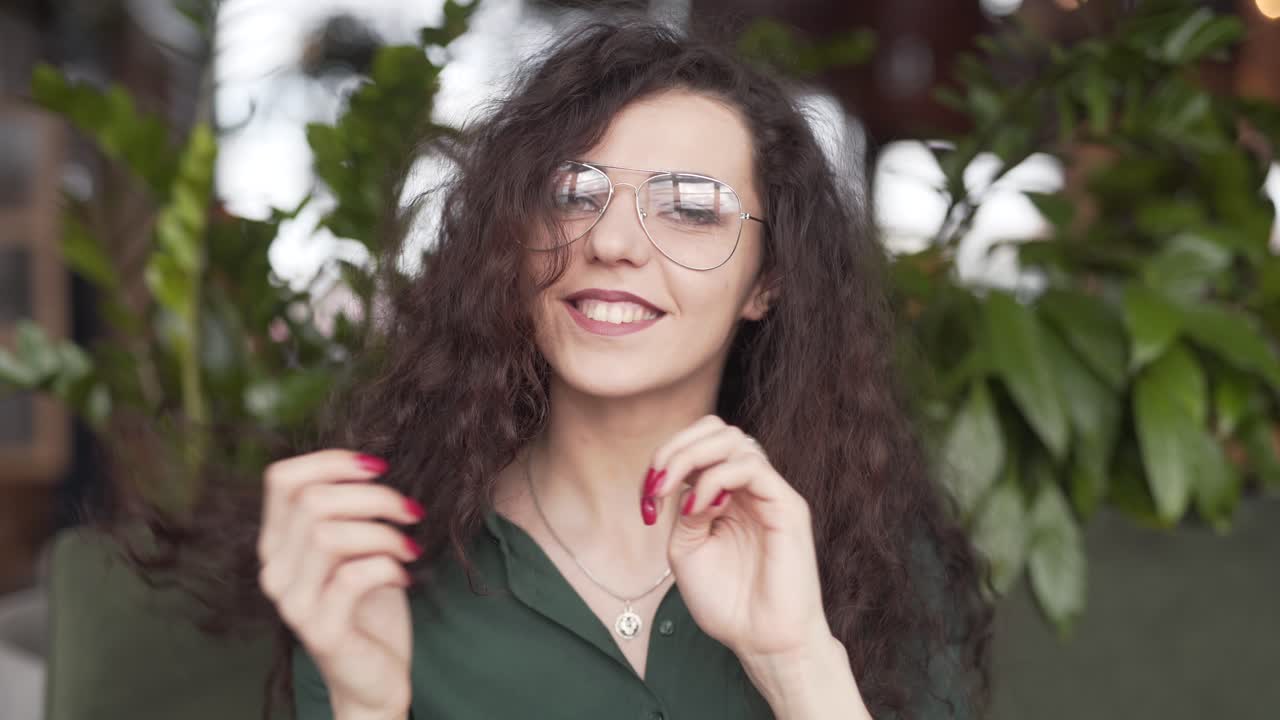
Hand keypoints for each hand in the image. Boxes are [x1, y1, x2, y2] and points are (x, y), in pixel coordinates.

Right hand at [257, 450, 423, 719]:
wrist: (374, 676)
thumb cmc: (369, 605)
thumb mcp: (357, 547)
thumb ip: (348, 511)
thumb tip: (372, 462)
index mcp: (278, 542)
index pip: (283, 478)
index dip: (332, 461)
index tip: (379, 468)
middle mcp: (274, 570)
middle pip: (313, 501)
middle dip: (374, 497)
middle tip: (410, 513)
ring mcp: (292, 602)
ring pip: (329, 535)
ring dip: (383, 533)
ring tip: (408, 548)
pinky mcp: (320, 630)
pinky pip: (352, 577)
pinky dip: (388, 567)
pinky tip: (405, 576)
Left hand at [645, 416, 832, 660]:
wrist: (761, 641)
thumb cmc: (727, 601)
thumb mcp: (686, 549)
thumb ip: (683, 509)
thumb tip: (686, 483)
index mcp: (728, 493)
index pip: (701, 443)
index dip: (668, 455)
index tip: (647, 494)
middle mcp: (750, 487)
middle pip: (718, 430)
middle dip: (677, 447)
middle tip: (656, 484)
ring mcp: (770, 493)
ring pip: (735, 440)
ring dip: (692, 457)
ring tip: (672, 493)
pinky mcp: (788, 506)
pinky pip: (752, 467)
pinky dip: (716, 479)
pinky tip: (700, 508)